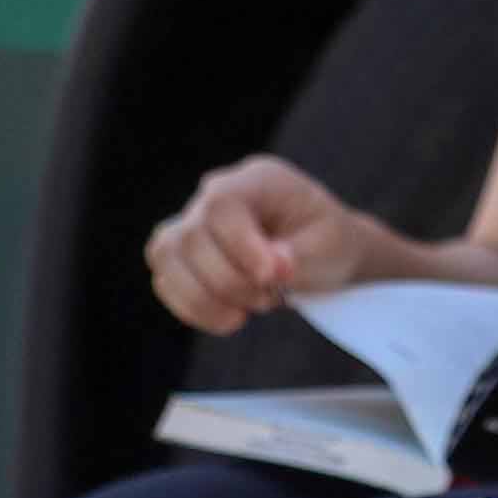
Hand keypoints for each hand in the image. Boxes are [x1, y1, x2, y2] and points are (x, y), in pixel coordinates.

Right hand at [146, 154, 383, 333]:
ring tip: (248, 310)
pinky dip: (193, 308)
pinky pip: (165, 280)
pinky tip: (229, 317)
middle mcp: (216, 193)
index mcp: (258, 179)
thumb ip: (302, 257)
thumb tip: (274, 266)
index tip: (272, 278)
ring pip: (167, 255)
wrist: (322, 256)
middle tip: (270, 297)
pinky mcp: (181, 255)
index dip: (240, 245)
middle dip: (230, 281)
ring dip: (206, 298)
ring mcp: (194, 221)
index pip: (223, 204)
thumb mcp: (332, 249)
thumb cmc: (329, 244)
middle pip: (192, 234)